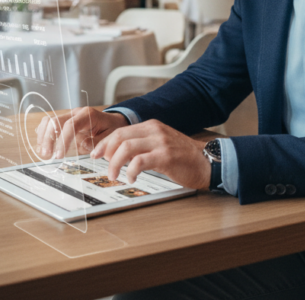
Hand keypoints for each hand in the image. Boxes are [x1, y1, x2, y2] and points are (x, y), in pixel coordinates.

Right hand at [35, 107, 128, 159]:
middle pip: (55, 121)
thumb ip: (98, 142)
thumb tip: (82, 145)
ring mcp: (69, 115)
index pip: (70, 125)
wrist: (113, 121)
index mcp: (88, 115)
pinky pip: (49, 123)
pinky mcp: (64, 120)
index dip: (63, 141)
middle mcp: (76, 112)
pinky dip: (43, 133)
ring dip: (43, 136)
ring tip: (43, 152)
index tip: (59, 156)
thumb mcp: (111, 137)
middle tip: (47, 156)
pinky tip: (42, 145)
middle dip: (48, 139)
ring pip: (49, 120)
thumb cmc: (112, 129)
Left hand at [90, 120, 210, 189]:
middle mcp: (155, 130)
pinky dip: (131, 171)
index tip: (96, 154)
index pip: (121, 131)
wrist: (207, 162)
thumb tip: (119, 155)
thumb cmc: (184, 157)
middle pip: (120, 137)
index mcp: (151, 126)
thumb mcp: (161, 144)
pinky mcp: (165, 156)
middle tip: (101, 165)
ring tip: (114, 175)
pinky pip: (140, 161)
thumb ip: (143, 145)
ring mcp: (160, 142)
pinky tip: (131, 178)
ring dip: (115, 163)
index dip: (105, 143)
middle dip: (106, 152)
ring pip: (126, 148)